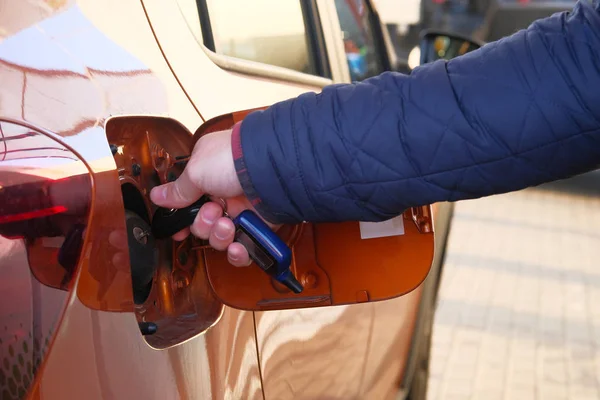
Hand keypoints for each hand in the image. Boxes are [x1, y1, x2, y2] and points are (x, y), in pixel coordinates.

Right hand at [149, 129, 276, 266]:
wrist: (269, 169)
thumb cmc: (231, 160)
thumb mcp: (195, 171)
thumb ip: (177, 190)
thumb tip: (157, 196)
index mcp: (206, 179)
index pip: (188, 205)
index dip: (182, 220)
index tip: (178, 229)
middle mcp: (223, 196)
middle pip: (202, 226)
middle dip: (203, 224)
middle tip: (212, 212)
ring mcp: (241, 212)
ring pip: (220, 239)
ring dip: (219, 236)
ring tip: (227, 225)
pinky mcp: (258, 227)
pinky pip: (243, 250)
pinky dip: (238, 253)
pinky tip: (237, 246)